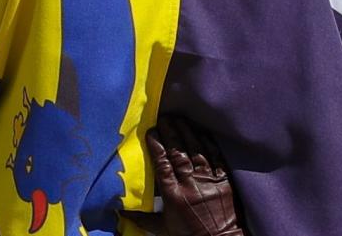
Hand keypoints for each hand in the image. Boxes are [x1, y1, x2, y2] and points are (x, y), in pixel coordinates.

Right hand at [148, 118, 243, 235]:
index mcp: (173, 195)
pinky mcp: (223, 181)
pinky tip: (202, 131)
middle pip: (178, 153)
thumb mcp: (162, 228)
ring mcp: (208, 181)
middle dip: (171, 133)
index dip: (156, 147)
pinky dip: (208, 143)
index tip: (151, 132)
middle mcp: (189, 185)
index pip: (162, 165)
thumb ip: (141, 217)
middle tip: (164, 118)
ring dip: (187, 133)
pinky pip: (216, 157)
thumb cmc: (188, 235)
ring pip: (196, 151)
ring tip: (180, 119)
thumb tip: (118, 210)